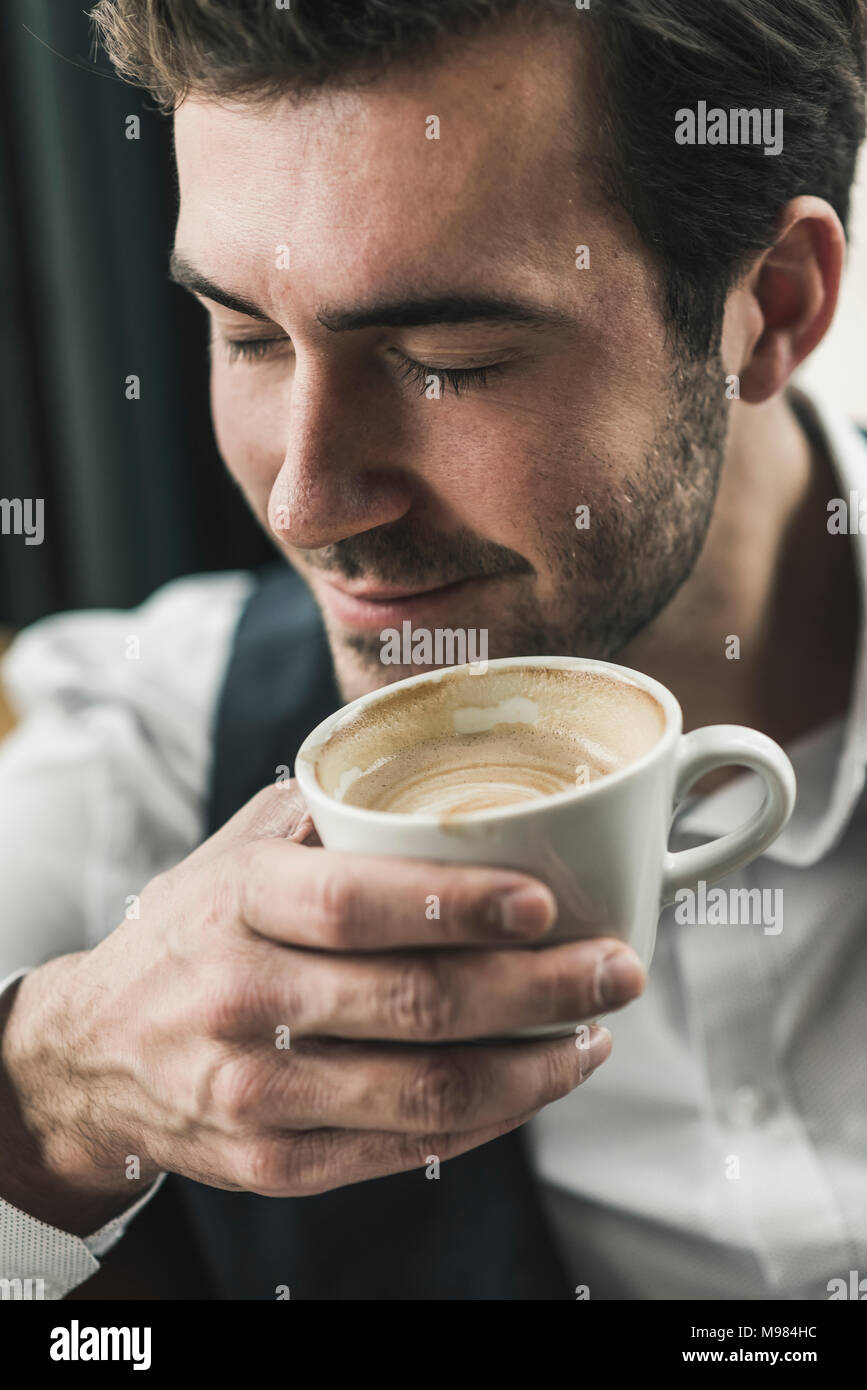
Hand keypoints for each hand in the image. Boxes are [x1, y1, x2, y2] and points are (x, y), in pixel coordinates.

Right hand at [0, 782, 644, 1230]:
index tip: (549, 902)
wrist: (93, 1052)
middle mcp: (240, 1000)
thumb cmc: (196, 929)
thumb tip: (456, 764)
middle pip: (414, 1004)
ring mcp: (253, 1095)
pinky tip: (534, 1083)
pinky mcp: (272, 1166)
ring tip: (595, 1033)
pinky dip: (489, 1120)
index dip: (460, 906)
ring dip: (535, 1067)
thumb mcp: (240, 847)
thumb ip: (334, 811)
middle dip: (540, 990)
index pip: (356, 902)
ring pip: (426, 1092)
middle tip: (618, 970)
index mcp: (236, 901)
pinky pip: (404, 1149)